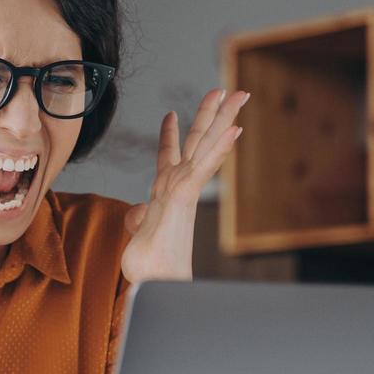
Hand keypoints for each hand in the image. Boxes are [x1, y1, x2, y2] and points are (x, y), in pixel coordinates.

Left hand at [120, 89, 249, 284]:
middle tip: (223, 89)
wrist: (154, 284)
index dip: (170, 135)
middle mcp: (178, 187)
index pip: (169, 157)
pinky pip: (204, 166)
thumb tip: (134, 211)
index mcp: (165, 193)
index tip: (170, 114)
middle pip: (196, 142)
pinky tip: (234, 128)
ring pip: (205, 146)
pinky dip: (219, 147)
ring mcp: (184, 190)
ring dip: (222, 119)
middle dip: (209, 114)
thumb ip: (137, 218)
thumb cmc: (148, 265)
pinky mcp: (186, 197)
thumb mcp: (136, 233)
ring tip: (238, 94)